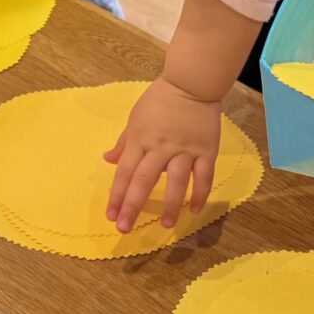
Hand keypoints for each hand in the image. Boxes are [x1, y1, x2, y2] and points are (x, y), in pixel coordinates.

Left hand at [104, 78, 221, 231]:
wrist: (191, 84)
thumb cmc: (160, 100)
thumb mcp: (135, 118)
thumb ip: (124, 142)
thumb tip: (108, 160)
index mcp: (140, 140)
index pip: (125, 172)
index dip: (117, 195)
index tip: (111, 216)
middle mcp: (160, 147)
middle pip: (144, 180)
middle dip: (133, 205)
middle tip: (125, 229)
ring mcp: (184, 150)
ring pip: (176, 181)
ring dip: (170, 205)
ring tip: (165, 225)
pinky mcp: (206, 150)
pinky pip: (204, 176)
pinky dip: (200, 194)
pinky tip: (194, 210)